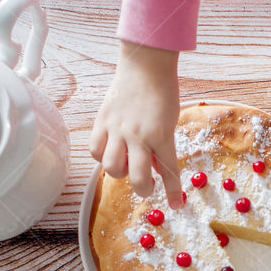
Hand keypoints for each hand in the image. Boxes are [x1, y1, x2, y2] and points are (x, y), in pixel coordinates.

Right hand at [90, 41, 182, 206]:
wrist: (145, 64)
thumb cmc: (162, 93)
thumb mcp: (170, 123)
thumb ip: (162, 149)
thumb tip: (158, 171)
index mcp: (161, 135)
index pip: (169, 171)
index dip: (172, 192)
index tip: (176, 205)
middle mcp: (138, 136)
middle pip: (137, 177)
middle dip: (144, 189)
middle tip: (147, 186)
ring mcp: (117, 129)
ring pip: (111, 168)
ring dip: (120, 174)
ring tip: (126, 167)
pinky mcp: (102, 122)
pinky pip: (94, 150)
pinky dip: (100, 157)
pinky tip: (109, 152)